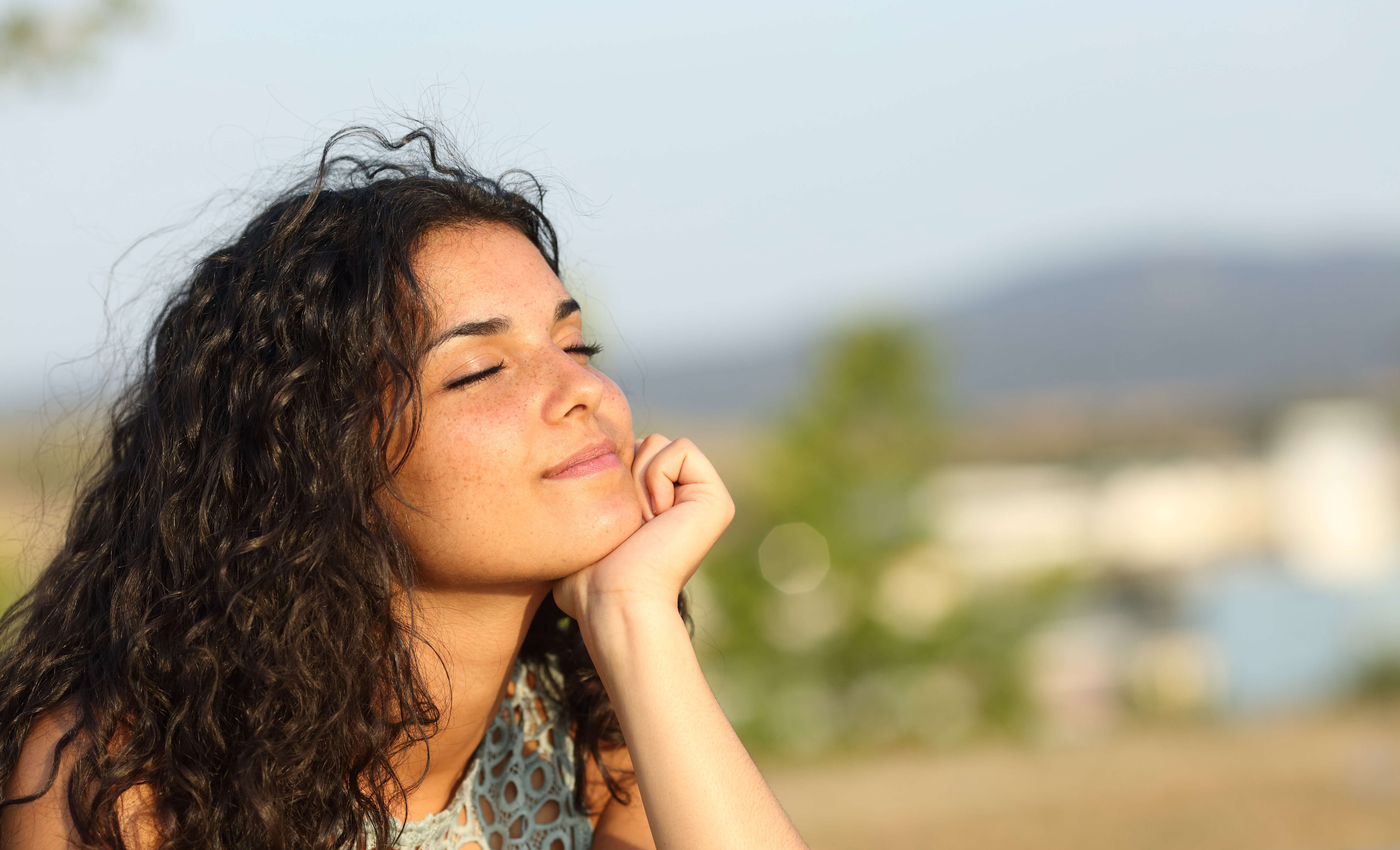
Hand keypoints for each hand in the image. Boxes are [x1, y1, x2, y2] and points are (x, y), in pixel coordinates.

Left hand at [553, 435, 733, 625]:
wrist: (614, 599)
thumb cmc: (589, 579)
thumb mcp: (582, 531)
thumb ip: (585, 506)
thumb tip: (564, 500)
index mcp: (660, 506)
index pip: (626, 453)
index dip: (608, 476)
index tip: (613, 524)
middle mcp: (686, 500)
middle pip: (643, 442)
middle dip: (623, 475)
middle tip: (629, 525)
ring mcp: (704, 500)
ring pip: (659, 442)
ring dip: (637, 481)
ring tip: (642, 525)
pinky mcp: (716, 500)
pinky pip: (681, 449)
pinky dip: (657, 478)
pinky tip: (657, 517)